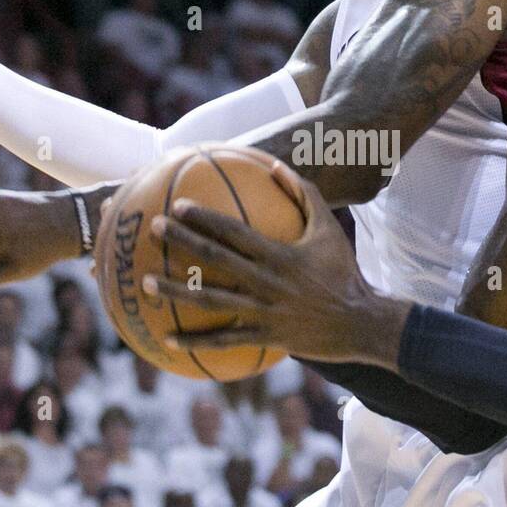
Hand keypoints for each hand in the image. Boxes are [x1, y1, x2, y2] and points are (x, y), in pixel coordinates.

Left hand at [142, 160, 410, 366]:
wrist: (361, 321)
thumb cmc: (344, 270)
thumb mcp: (329, 228)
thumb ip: (304, 194)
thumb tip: (276, 165)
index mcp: (279, 254)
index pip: (234, 232)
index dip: (206, 217)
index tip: (179, 206)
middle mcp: (266, 282)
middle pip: (215, 259)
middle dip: (181, 242)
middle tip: (153, 229)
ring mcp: (263, 311)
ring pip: (211, 301)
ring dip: (176, 291)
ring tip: (145, 282)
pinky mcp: (264, 336)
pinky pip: (224, 340)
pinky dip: (194, 341)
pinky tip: (166, 338)